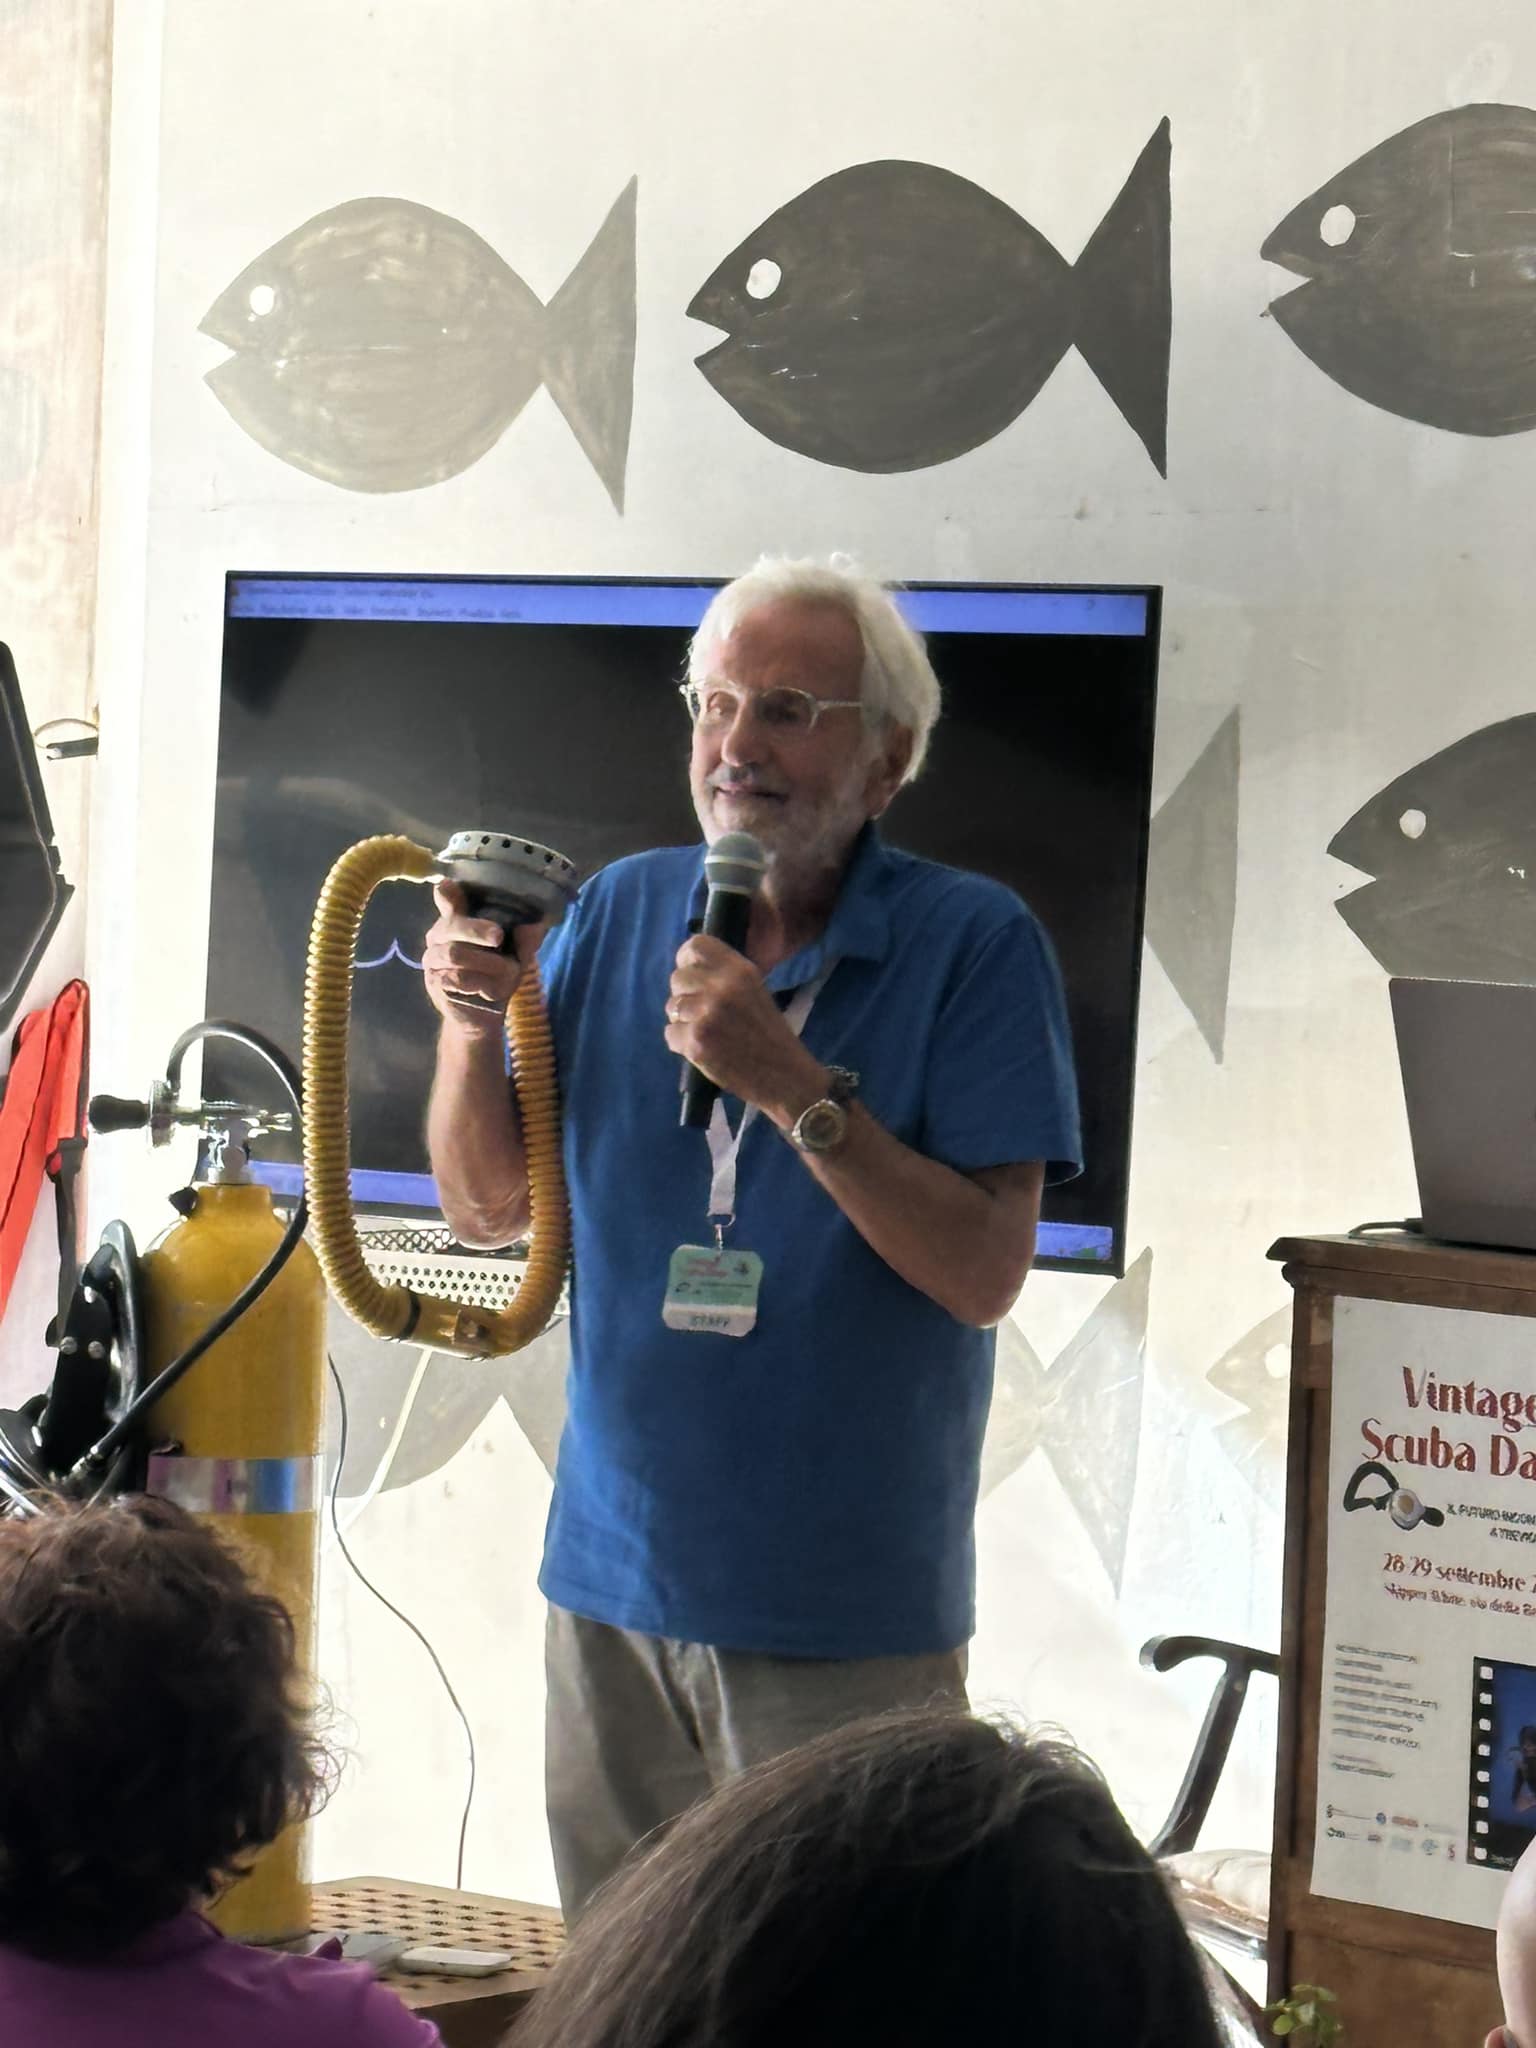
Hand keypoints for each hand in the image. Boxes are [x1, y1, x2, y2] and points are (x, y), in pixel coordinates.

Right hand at [422, 881, 545, 1034]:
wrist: (481, 1014)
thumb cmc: (497, 976)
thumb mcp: (517, 956)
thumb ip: (525, 940)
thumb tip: (535, 926)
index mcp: (457, 921)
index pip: (446, 899)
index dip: (447, 894)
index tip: (448, 887)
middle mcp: (440, 936)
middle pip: (451, 926)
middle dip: (476, 929)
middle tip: (499, 936)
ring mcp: (433, 959)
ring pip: (454, 953)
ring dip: (484, 962)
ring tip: (506, 970)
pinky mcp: (435, 982)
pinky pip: (454, 978)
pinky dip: (476, 982)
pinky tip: (489, 990)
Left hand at [665, 935, 825, 1121]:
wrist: (784, 1076)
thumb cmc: (770, 1035)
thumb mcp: (754, 991)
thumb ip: (724, 977)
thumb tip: (689, 969)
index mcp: (740, 970)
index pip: (696, 945)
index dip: (687, 960)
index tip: (692, 975)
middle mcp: (721, 987)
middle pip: (677, 977)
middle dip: (685, 996)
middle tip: (704, 1014)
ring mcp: (706, 1014)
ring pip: (671, 1007)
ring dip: (683, 1021)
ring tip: (708, 1034)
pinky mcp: (695, 1042)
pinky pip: (670, 1034)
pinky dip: (681, 1044)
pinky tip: (703, 1050)